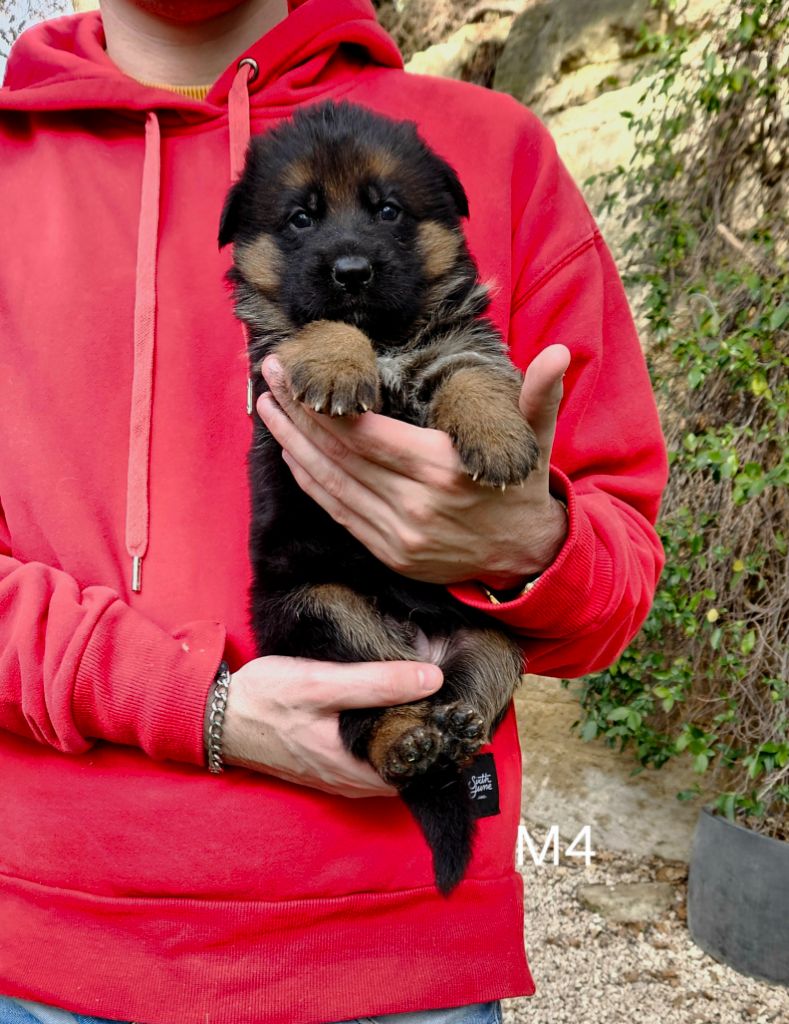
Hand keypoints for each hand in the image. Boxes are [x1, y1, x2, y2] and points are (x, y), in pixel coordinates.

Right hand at [222, 656, 442, 797]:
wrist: (216, 715)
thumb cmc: (266, 697)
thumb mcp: (322, 683)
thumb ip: (376, 683)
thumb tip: (432, 679)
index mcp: (353, 766)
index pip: (421, 766)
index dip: (446, 742)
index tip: (465, 711)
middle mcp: (350, 781)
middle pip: (409, 770)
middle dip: (433, 742)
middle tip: (455, 705)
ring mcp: (338, 776)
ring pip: (391, 767)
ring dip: (411, 742)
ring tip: (432, 706)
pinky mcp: (327, 766)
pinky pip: (371, 762)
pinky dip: (389, 743)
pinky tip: (395, 715)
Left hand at [258, 344, 570, 588]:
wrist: (525, 557)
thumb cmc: (520, 487)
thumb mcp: (534, 441)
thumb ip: (540, 397)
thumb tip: (560, 354)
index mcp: (441, 471)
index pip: (367, 434)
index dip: (324, 403)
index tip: (296, 372)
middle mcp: (413, 506)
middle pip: (339, 454)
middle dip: (297, 413)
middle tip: (268, 376)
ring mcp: (397, 535)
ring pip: (330, 484)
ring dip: (293, 445)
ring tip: (266, 409)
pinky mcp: (388, 553)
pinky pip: (339, 513)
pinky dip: (311, 483)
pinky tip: (292, 455)